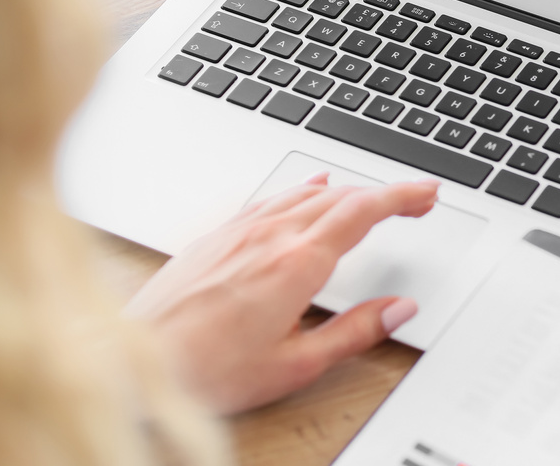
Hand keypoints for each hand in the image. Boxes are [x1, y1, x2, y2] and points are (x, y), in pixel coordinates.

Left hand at [124, 174, 440, 413]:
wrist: (132, 360)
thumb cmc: (204, 370)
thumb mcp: (294, 365)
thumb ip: (354, 333)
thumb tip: (399, 309)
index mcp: (297, 263)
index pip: (363, 212)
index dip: (402, 197)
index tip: (427, 193)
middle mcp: (270, 234)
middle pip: (342, 195)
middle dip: (385, 193)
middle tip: (416, 200)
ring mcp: (240, 229)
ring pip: (308, 193)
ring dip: (349, 190)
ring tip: (373, 198)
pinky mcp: (217, 235)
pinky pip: (273, 198)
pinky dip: (304, 190)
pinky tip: (309, 189)